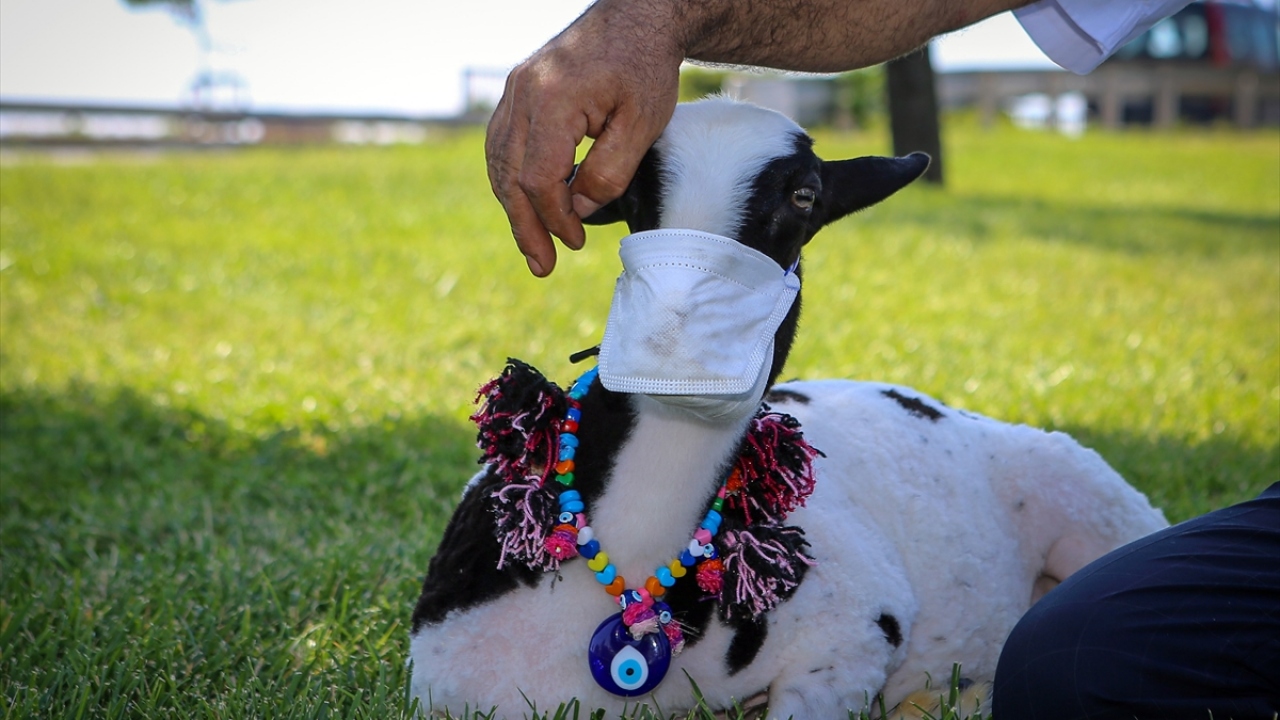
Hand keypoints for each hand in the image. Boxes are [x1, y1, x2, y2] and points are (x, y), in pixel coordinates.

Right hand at [485, 0, 681, 275]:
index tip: (576, 242)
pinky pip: (502, 143)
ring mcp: (515, 89)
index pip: (540, 178)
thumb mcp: (641, 125)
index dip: (555, 218)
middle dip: (525, 226)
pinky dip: (511, 178)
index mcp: (553, 101)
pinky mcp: (518, 90)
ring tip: (533, 245)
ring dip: (513, 207)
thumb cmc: (645, 67)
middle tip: (542, 266)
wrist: (637, 16)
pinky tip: (527, 204)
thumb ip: (609, 172)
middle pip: (510, 175)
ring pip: (499, 162)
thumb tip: (579, 210)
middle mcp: (523, 93)